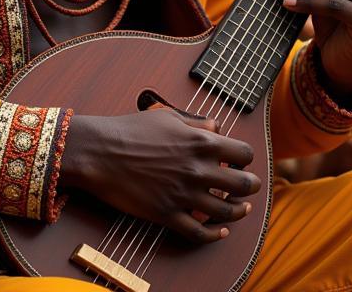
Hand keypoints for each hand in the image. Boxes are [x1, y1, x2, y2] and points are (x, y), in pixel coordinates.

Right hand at [60, 109, 260, 243]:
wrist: (100, 152)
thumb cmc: (131, 130)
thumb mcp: (167, 117)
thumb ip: (197, 123)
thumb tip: (217, 127)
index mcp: (199, 141)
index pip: (243, 153)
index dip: (246, 158)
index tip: (242, 161)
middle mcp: (196, 169)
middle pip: (242, 184)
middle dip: (251, 186)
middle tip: (250, 187)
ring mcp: (182, 193)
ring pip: (225, 211)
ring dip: (238, 211)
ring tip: (241, 208)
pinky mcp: (167, 214)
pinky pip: (199, 232)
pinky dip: (215, 235)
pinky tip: (221, 231)